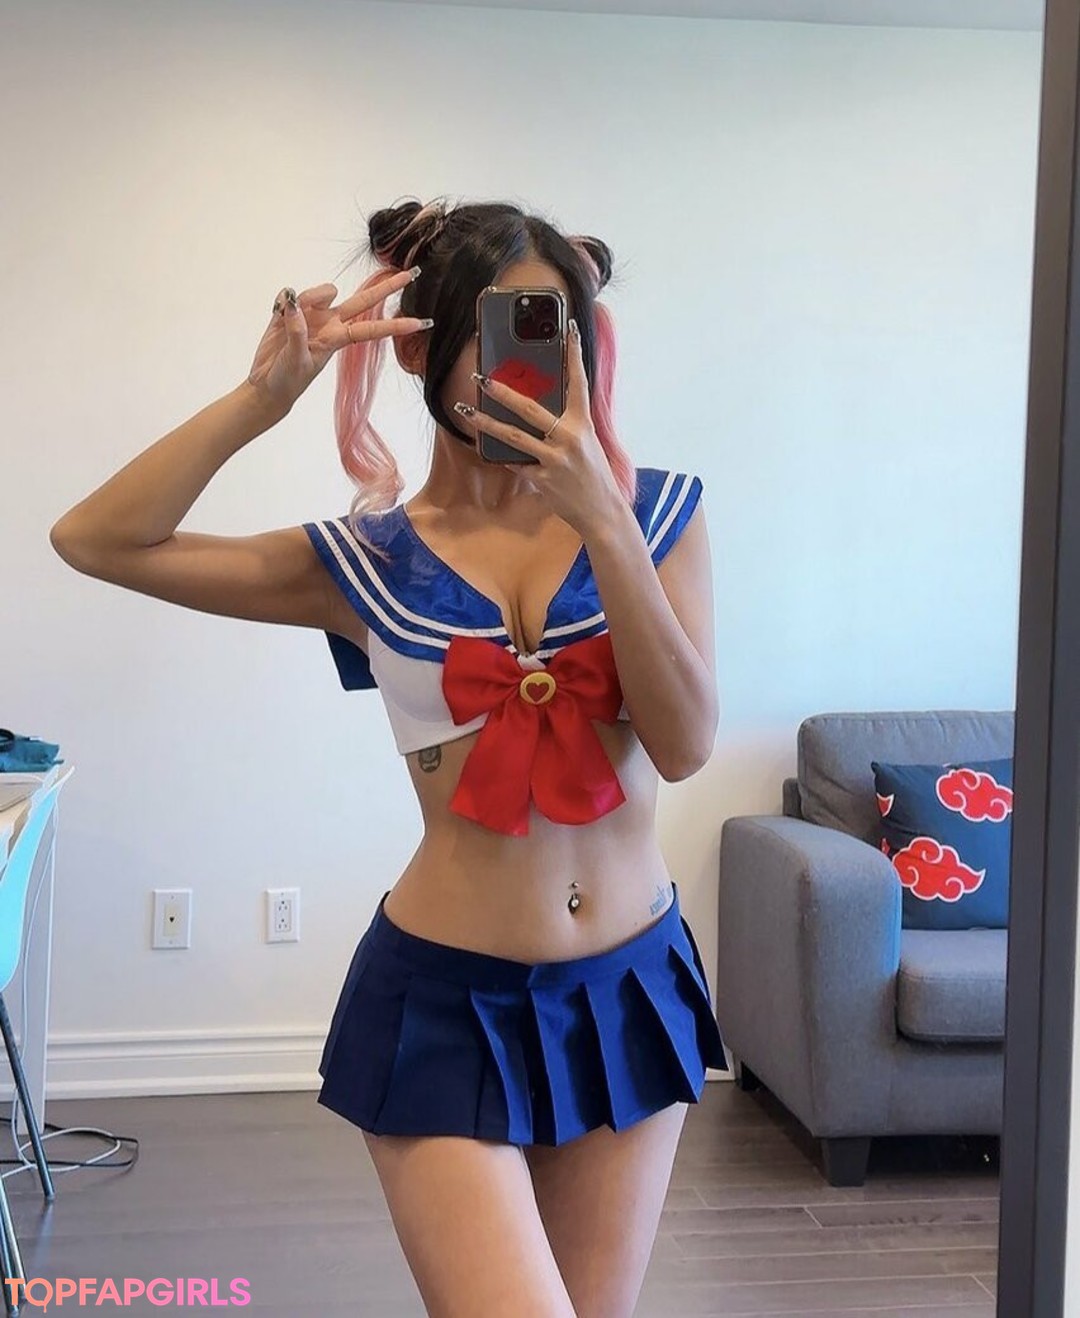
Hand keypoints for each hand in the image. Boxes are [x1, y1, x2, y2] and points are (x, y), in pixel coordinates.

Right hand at [245, 269, 432, 417]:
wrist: (267, 386)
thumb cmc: (287, 380)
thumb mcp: (296, 360)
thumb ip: (297, 332)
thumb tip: (294, 304)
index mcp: (337, 339)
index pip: (372, 329)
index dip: (397, 325)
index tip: (422, 323)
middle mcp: (330, 324)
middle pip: (364, 301)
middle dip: (387, 287)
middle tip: (411, 273)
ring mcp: (312, 316)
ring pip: (321, 292)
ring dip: (309, 296)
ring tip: (289, 311)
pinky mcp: (290, 311)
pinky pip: (289, 295)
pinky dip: (283, 300)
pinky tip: (278, 310)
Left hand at [452, 321, 623, 538]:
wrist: (602, 511)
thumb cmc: (593, 474)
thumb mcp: (587, 443)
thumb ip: (567, 424)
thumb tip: (538, 408)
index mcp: (584, 424)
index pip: (579, 382)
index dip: (574, 355)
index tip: (570, 329)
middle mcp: (569, 439)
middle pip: (530, 409)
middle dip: (502, 392)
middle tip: (482, 377)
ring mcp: (555, 460)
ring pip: (513, 437)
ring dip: (486, 423)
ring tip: (466, 410)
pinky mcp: (543, 480)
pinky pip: (516, 463)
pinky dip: (501, 455)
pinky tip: (485, 447)